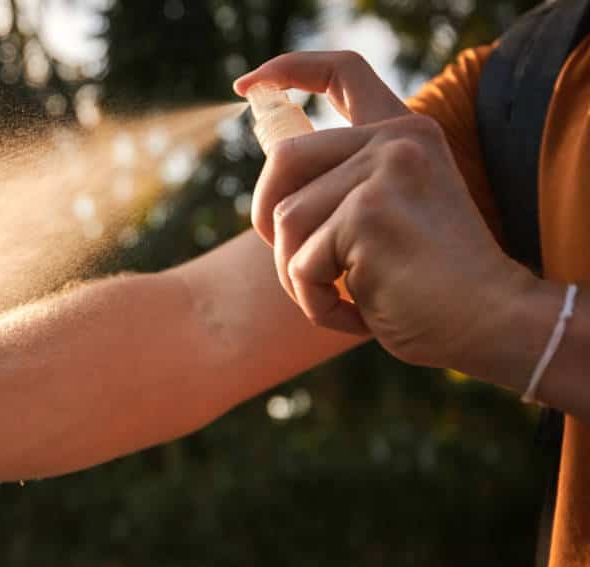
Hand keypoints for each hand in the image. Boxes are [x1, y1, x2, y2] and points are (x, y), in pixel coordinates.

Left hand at [234, 51, 534, 368]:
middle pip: (284, 159)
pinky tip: (360, 314)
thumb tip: (275, 179)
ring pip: (285, 220)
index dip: (288, 70)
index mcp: (406, 133)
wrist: (492, 324)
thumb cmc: (433, 286)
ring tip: (345, 298)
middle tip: (300, 265)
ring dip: (299, 275)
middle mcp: (397, 140)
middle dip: (269, 218)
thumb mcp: (392, 215)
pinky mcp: (367, 215)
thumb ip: (347, 184)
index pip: (342, 72)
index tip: (247, 86)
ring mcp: (384, 172)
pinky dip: (316, 303)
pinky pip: (300, 265)